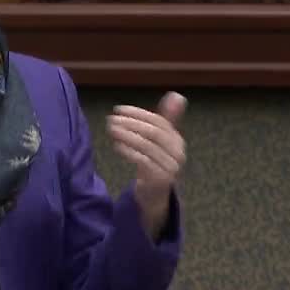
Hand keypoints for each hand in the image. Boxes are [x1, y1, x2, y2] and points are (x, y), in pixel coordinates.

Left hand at [106, 92, 186, 233]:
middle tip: (111, 119)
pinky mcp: (160, 180)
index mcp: (177, 140)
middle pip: (153, 133)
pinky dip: (129, 152)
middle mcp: (178, 153)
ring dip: (127, 136)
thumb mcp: (160, 141)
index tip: (119, 109)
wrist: (155, 194)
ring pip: (147, 146)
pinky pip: (143, 161)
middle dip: (131, 124)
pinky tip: (117, 145)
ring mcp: (171, 167)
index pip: (159, 121)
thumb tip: (177, 95)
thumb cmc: (155, 162)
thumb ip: (166, 119)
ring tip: (111, 130)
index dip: (138, 114)